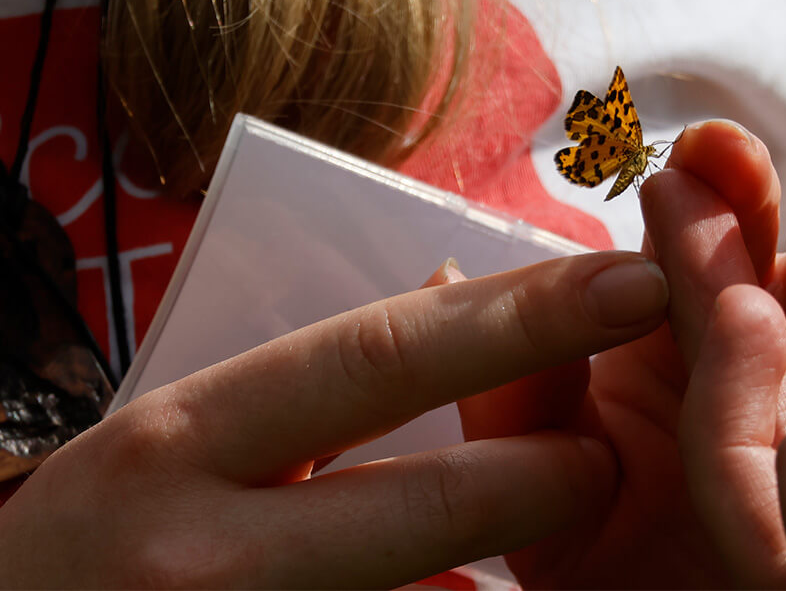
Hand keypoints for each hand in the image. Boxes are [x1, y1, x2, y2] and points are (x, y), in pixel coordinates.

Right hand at [0, 252, 666, 586]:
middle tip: (614, 447)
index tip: (628, 281)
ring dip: (510, 565)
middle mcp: (202, 548)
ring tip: (561, 508)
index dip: (521, 319)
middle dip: (546, 474)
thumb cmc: (101, 528)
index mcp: (185, 438)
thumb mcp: (185, 432)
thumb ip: (313, 378)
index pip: (381, 358)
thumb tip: (453, 295)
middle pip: (423, 501)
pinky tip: (475, 585)